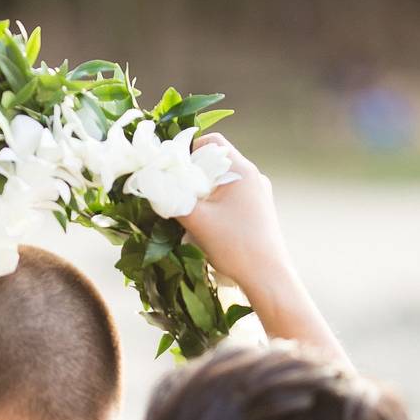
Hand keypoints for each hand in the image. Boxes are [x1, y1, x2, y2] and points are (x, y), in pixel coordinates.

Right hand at [181, 134, 351, 366]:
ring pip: (221, 182)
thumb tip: (151, 184)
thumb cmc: (235, 246)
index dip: (188, 151)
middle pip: (215, 162)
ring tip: (190, 213)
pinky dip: (214, 205)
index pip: (212, 142)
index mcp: (241, 171)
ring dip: (201, 192)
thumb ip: (171, 198)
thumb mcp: (196, 220)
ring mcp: (257, 195)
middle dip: (191, 175)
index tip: (173, 172)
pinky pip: (230, 197)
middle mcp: (253, 177)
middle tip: (176, 193)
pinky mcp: (257, 211)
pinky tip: (206, 226)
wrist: (267, 277)